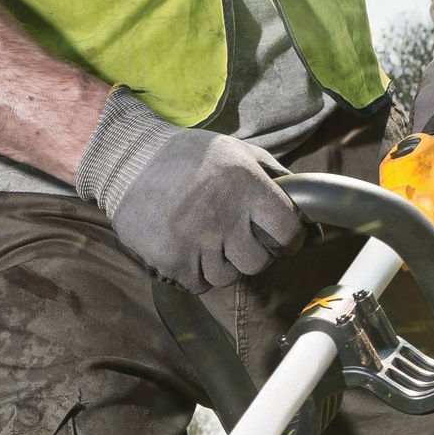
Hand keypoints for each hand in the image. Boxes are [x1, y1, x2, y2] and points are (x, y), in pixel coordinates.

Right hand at [79, 91, 307, 289]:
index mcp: (246, 185)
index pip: (287, 230)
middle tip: (241, 243)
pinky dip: (198, 274)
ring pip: (228, 277)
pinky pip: (200, 284)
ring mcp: (198, 241)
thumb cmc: (188, 156)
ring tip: (210, 244)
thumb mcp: (235, 150)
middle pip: (258, 263)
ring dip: (223, 266)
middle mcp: (225, 215)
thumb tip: (303, 199)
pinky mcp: (173, 260)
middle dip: (254, 256)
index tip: (282, 239)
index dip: (289, 239)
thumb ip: (270, 173)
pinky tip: (190, 252)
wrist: (130, 163)